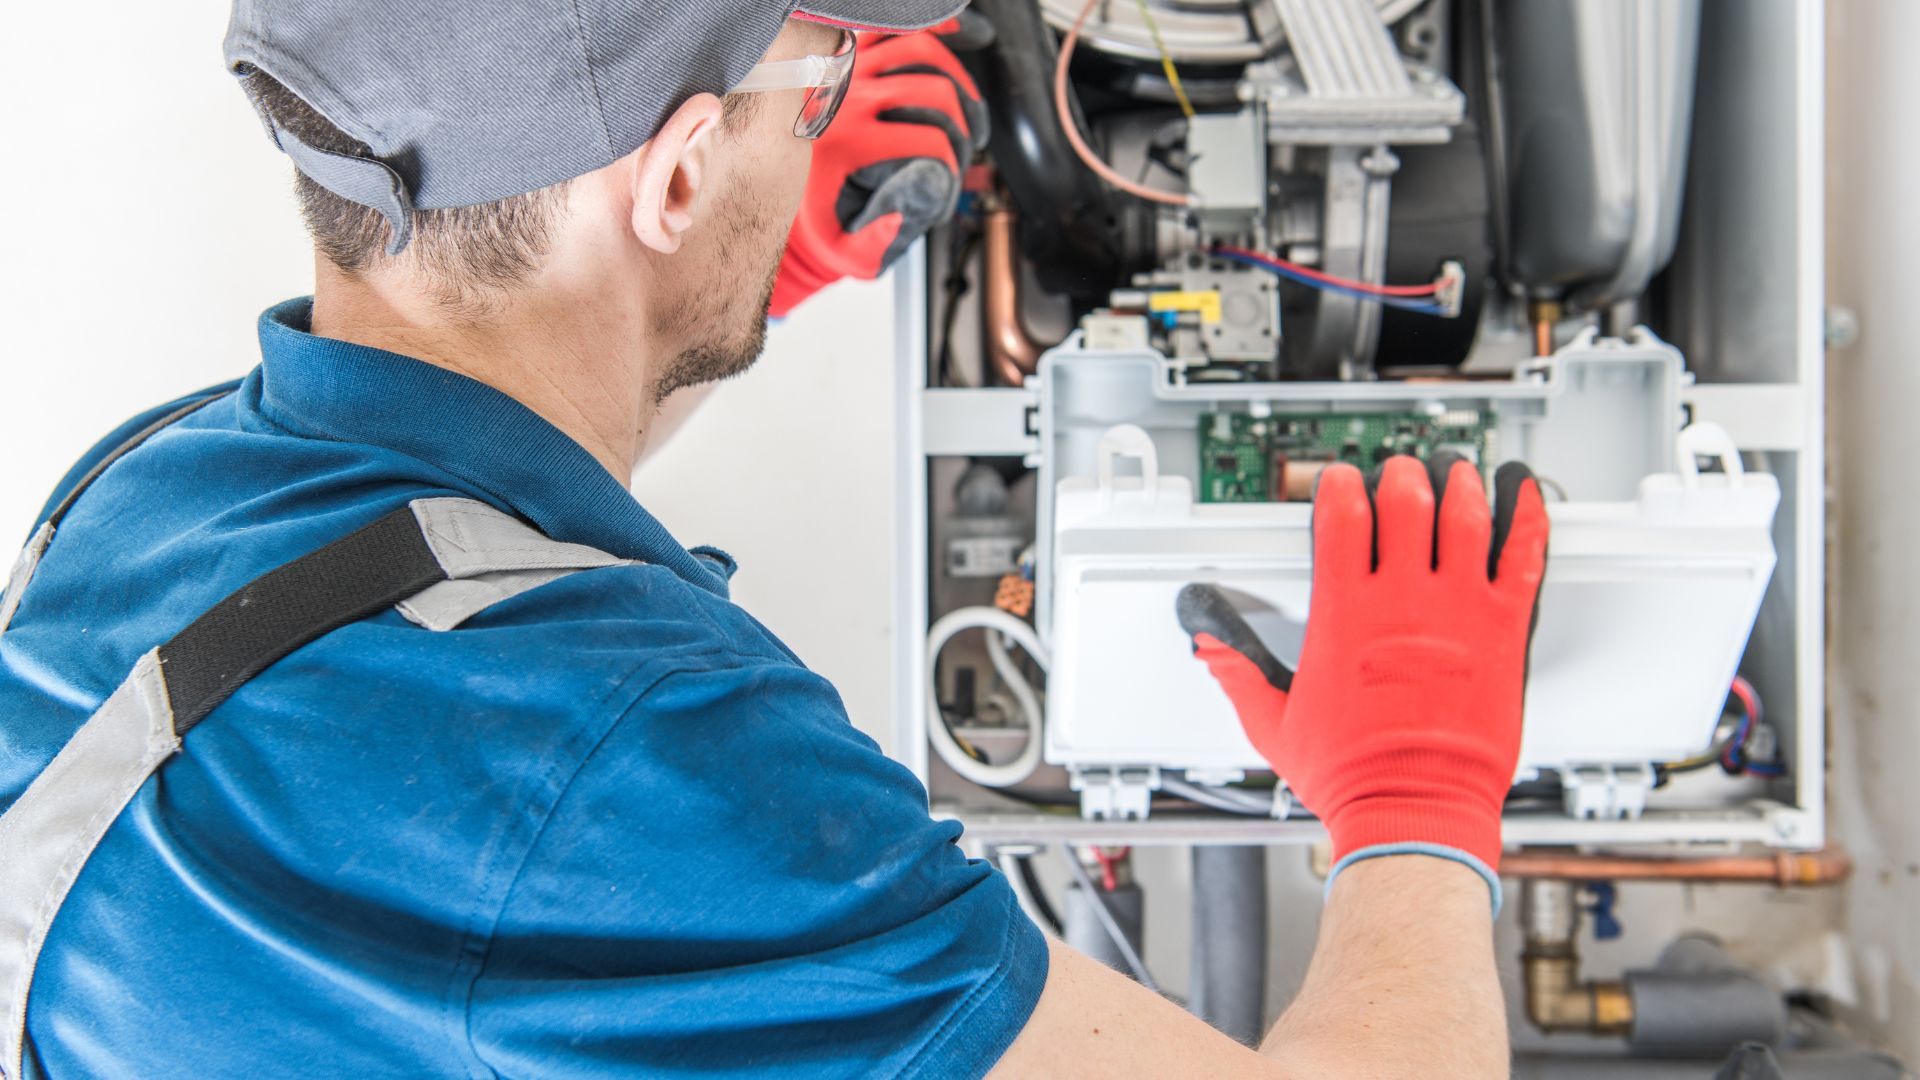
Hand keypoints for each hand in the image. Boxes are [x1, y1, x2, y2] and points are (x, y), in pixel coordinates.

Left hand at [769, 30, 987, 316]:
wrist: (773, 180)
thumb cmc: (813, 212)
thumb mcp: (840, 245)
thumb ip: (872, 245)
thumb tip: (902, 216)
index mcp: (848, 142)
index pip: (927, 140)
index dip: (954, 162)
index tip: (952, 177)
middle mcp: (847, 98)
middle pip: (933, 90)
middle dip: (961, 122)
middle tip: (964, 145)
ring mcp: (848, 69)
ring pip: (920, 49)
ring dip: (955, 77)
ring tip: (964, 108)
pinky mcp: (848, 54)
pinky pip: (893, 29)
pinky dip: (928, 31)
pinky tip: (952, 40)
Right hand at [1176, 454, 1548, 904]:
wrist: (1414, 811)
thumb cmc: (1352, 776)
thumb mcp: (1273, 724)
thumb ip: (1238, 674)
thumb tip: (1209, 647)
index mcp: (1344, 614)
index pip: (1341, 516)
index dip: (1338, 486)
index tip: (1339, 481)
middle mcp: (1402, 602)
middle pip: (1405, 501)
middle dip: (1400, 476)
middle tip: (1400, 473)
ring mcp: (1458, 611)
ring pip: (1464, 516)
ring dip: (1459, 484)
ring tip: (1455, 472)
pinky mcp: (1503, 632)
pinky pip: (1523, 558)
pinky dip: (1526, 518)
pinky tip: (1524, 496)